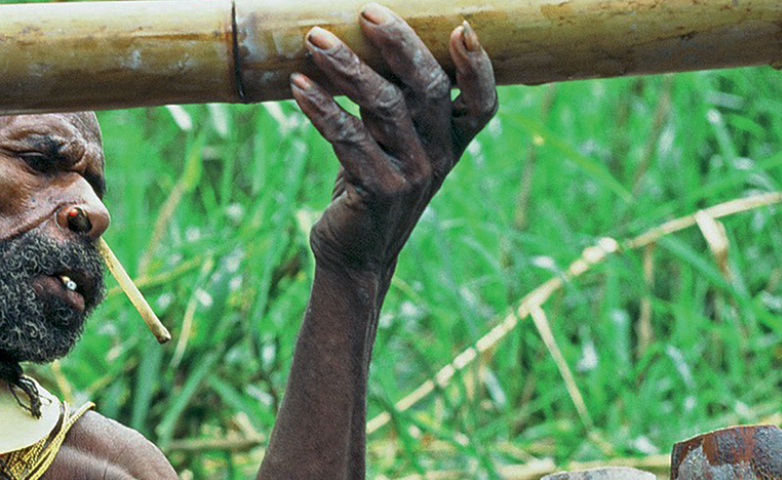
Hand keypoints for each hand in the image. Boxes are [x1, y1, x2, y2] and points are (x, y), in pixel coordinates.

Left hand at [291, 4, 495, 274]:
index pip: (482, 101)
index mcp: (451, 141)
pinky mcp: (377, 190)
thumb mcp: (393, 144)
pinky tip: (298, 85)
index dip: (477, 66)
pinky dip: (321, 107)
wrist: (356, 253)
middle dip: (398, 43)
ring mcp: (411, 175)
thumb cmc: (371, 182)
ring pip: (384, 106)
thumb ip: (394, 103)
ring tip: (316, 40)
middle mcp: (438, 156)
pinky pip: (347, 138)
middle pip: (427, 88)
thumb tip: (362, 38)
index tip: (461, 27)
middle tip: (367, 12)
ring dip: (346, 68)